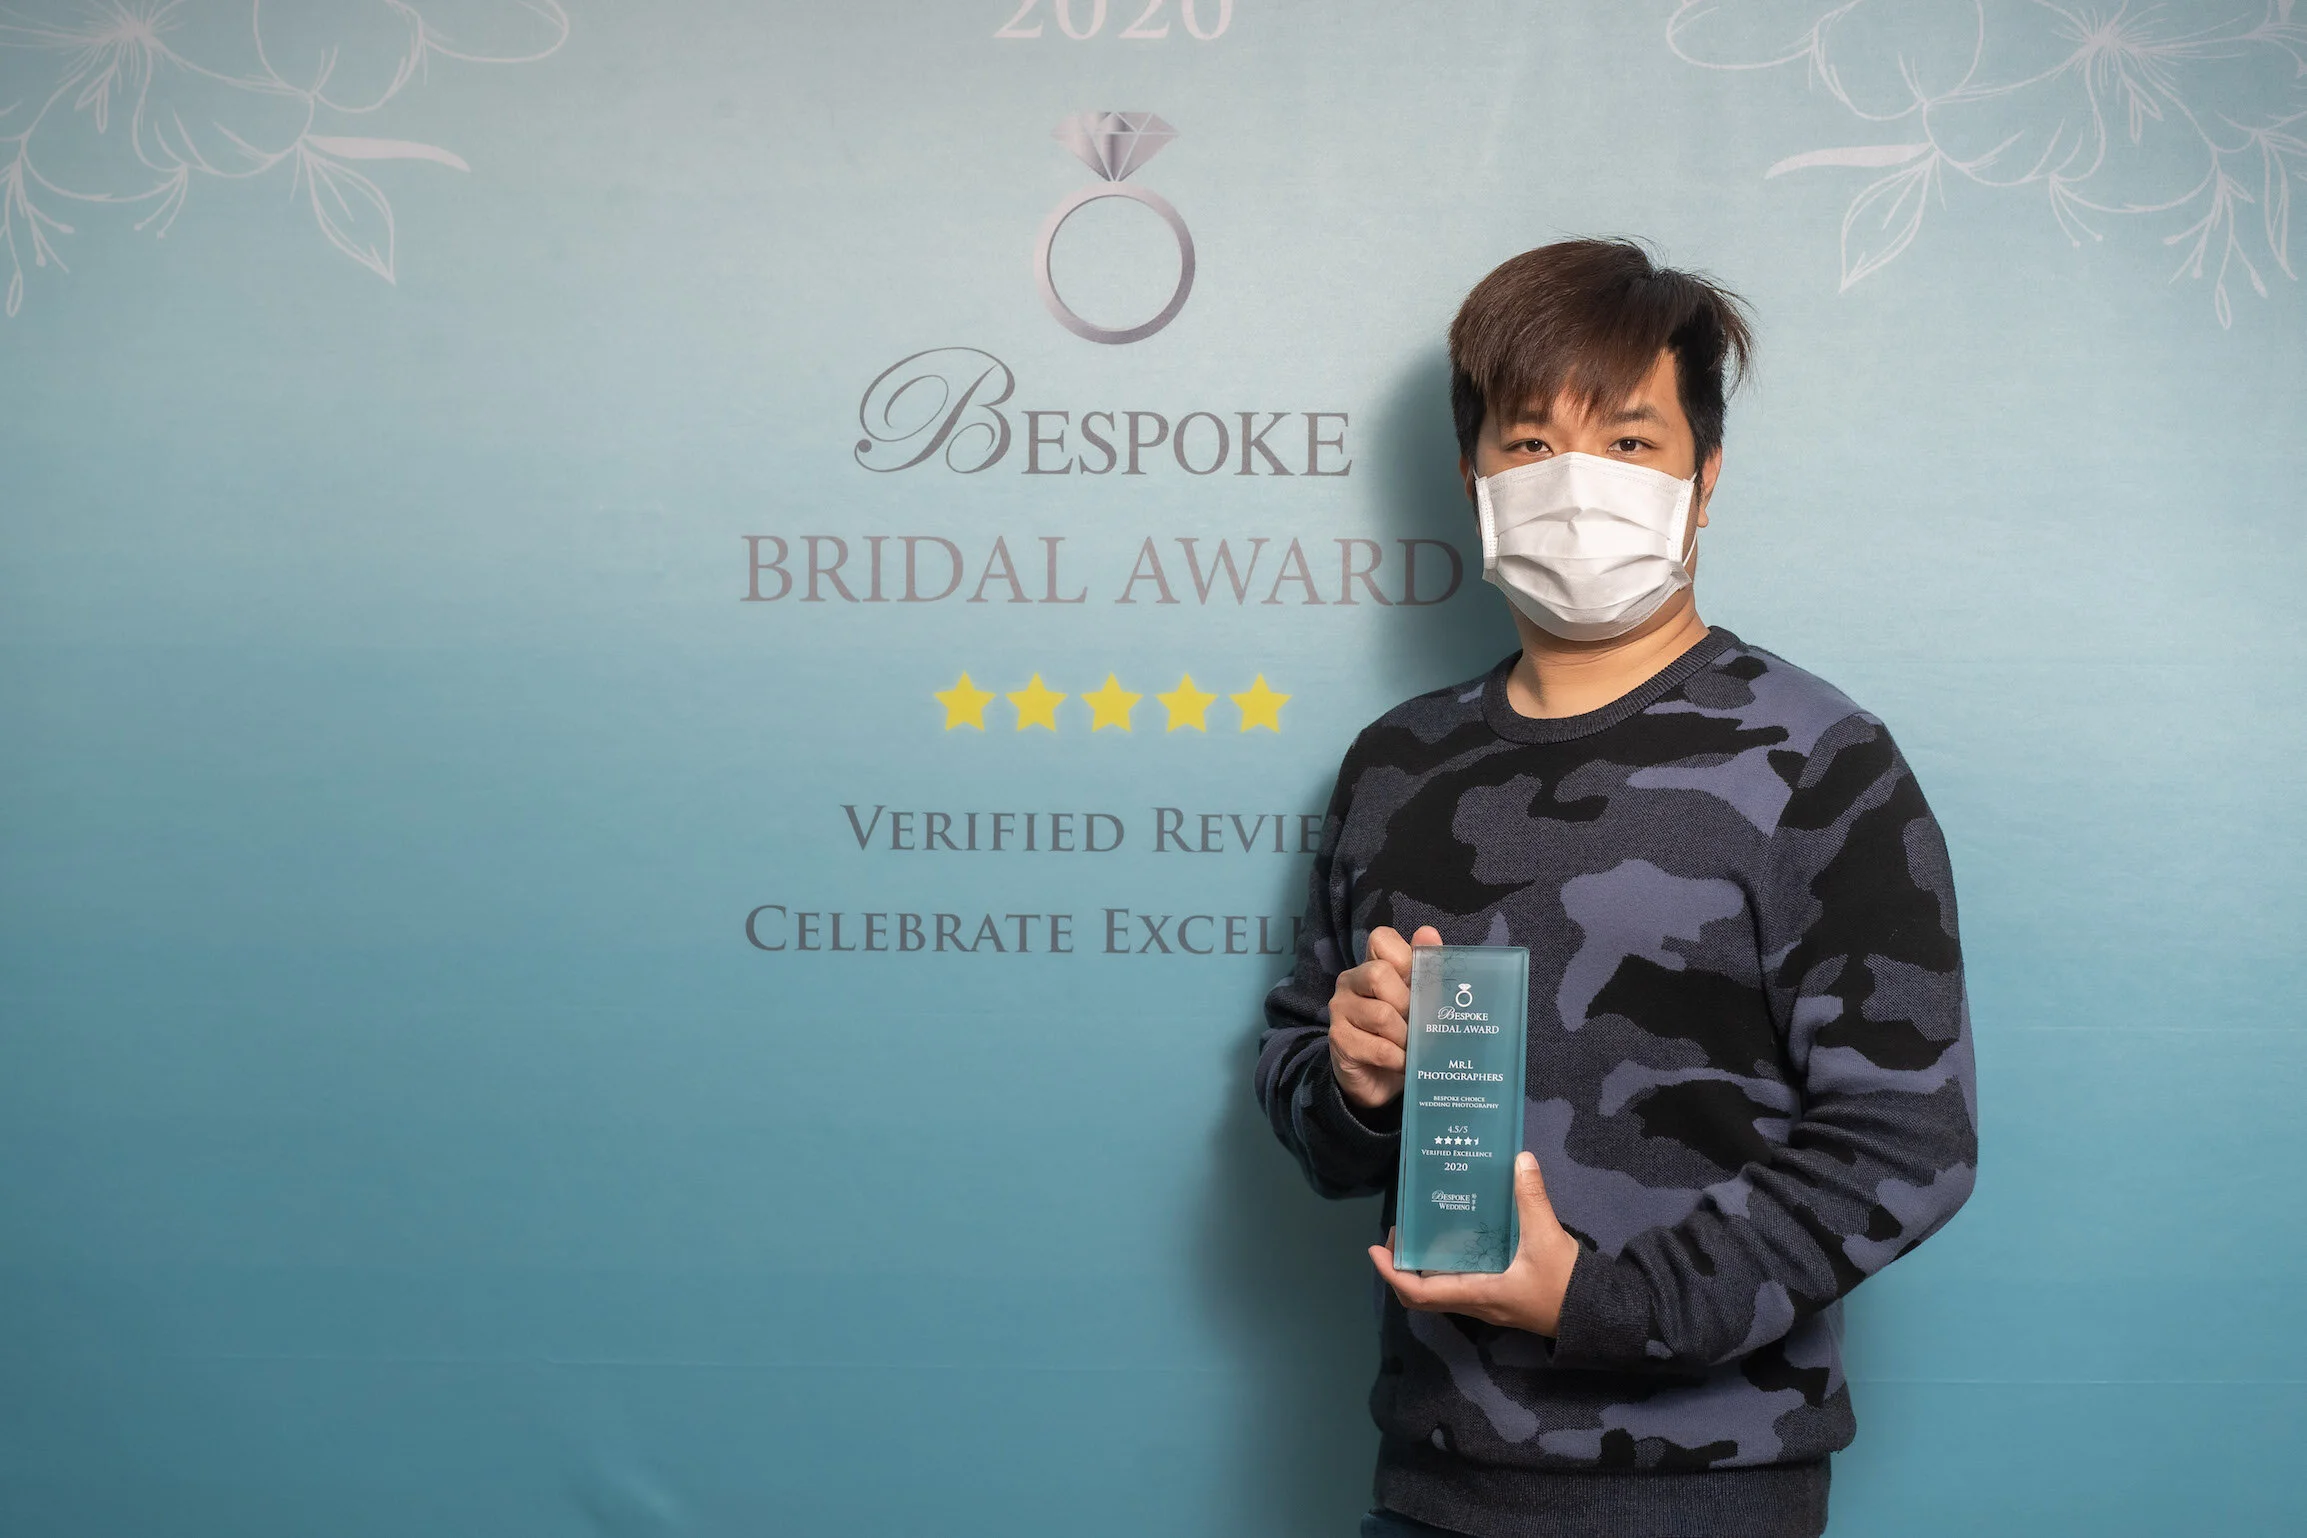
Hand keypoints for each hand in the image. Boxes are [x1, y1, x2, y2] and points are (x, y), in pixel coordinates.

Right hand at [1327, 923, 1440, 1109]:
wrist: (1379, 1079)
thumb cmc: (1402, 1034)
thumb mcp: (1418, 1001)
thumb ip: (1426, 968)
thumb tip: (1428, 933)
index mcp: (1372, 965)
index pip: (1381, 939)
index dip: (1405, 957)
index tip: (1419, 983)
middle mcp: (1350, 982)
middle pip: (1379, 974)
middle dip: (1408, 1003)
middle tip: (1419, 1023)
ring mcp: (1340, 1010)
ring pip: (1381, 1015)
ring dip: (1406, 1037)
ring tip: (1412, 1047)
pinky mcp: (1339, 1040)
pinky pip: (1378, 1048)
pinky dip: (1399, 1059)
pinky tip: (1404, 1063)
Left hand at [1370, 1152, 1583, 1335]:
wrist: (1593, 1312)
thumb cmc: (1565, 1283)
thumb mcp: (1547, 1238)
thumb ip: (1532, 1198)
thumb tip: (1519, 1159)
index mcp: (1478, 1293)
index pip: (1421, 1294)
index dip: (1392, 1274)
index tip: (1374, 1250)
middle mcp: (1475, 1302)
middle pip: (1423, 1295)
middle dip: (1401, 1268)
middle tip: (1398, 1235)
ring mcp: (1486, 1302)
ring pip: (1439, 1292)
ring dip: (1421, 1267)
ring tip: (1419, 1231)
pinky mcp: (1498, 1296)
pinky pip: (1458, 1285)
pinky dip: (1444, 1266)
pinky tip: (1453, 1238)